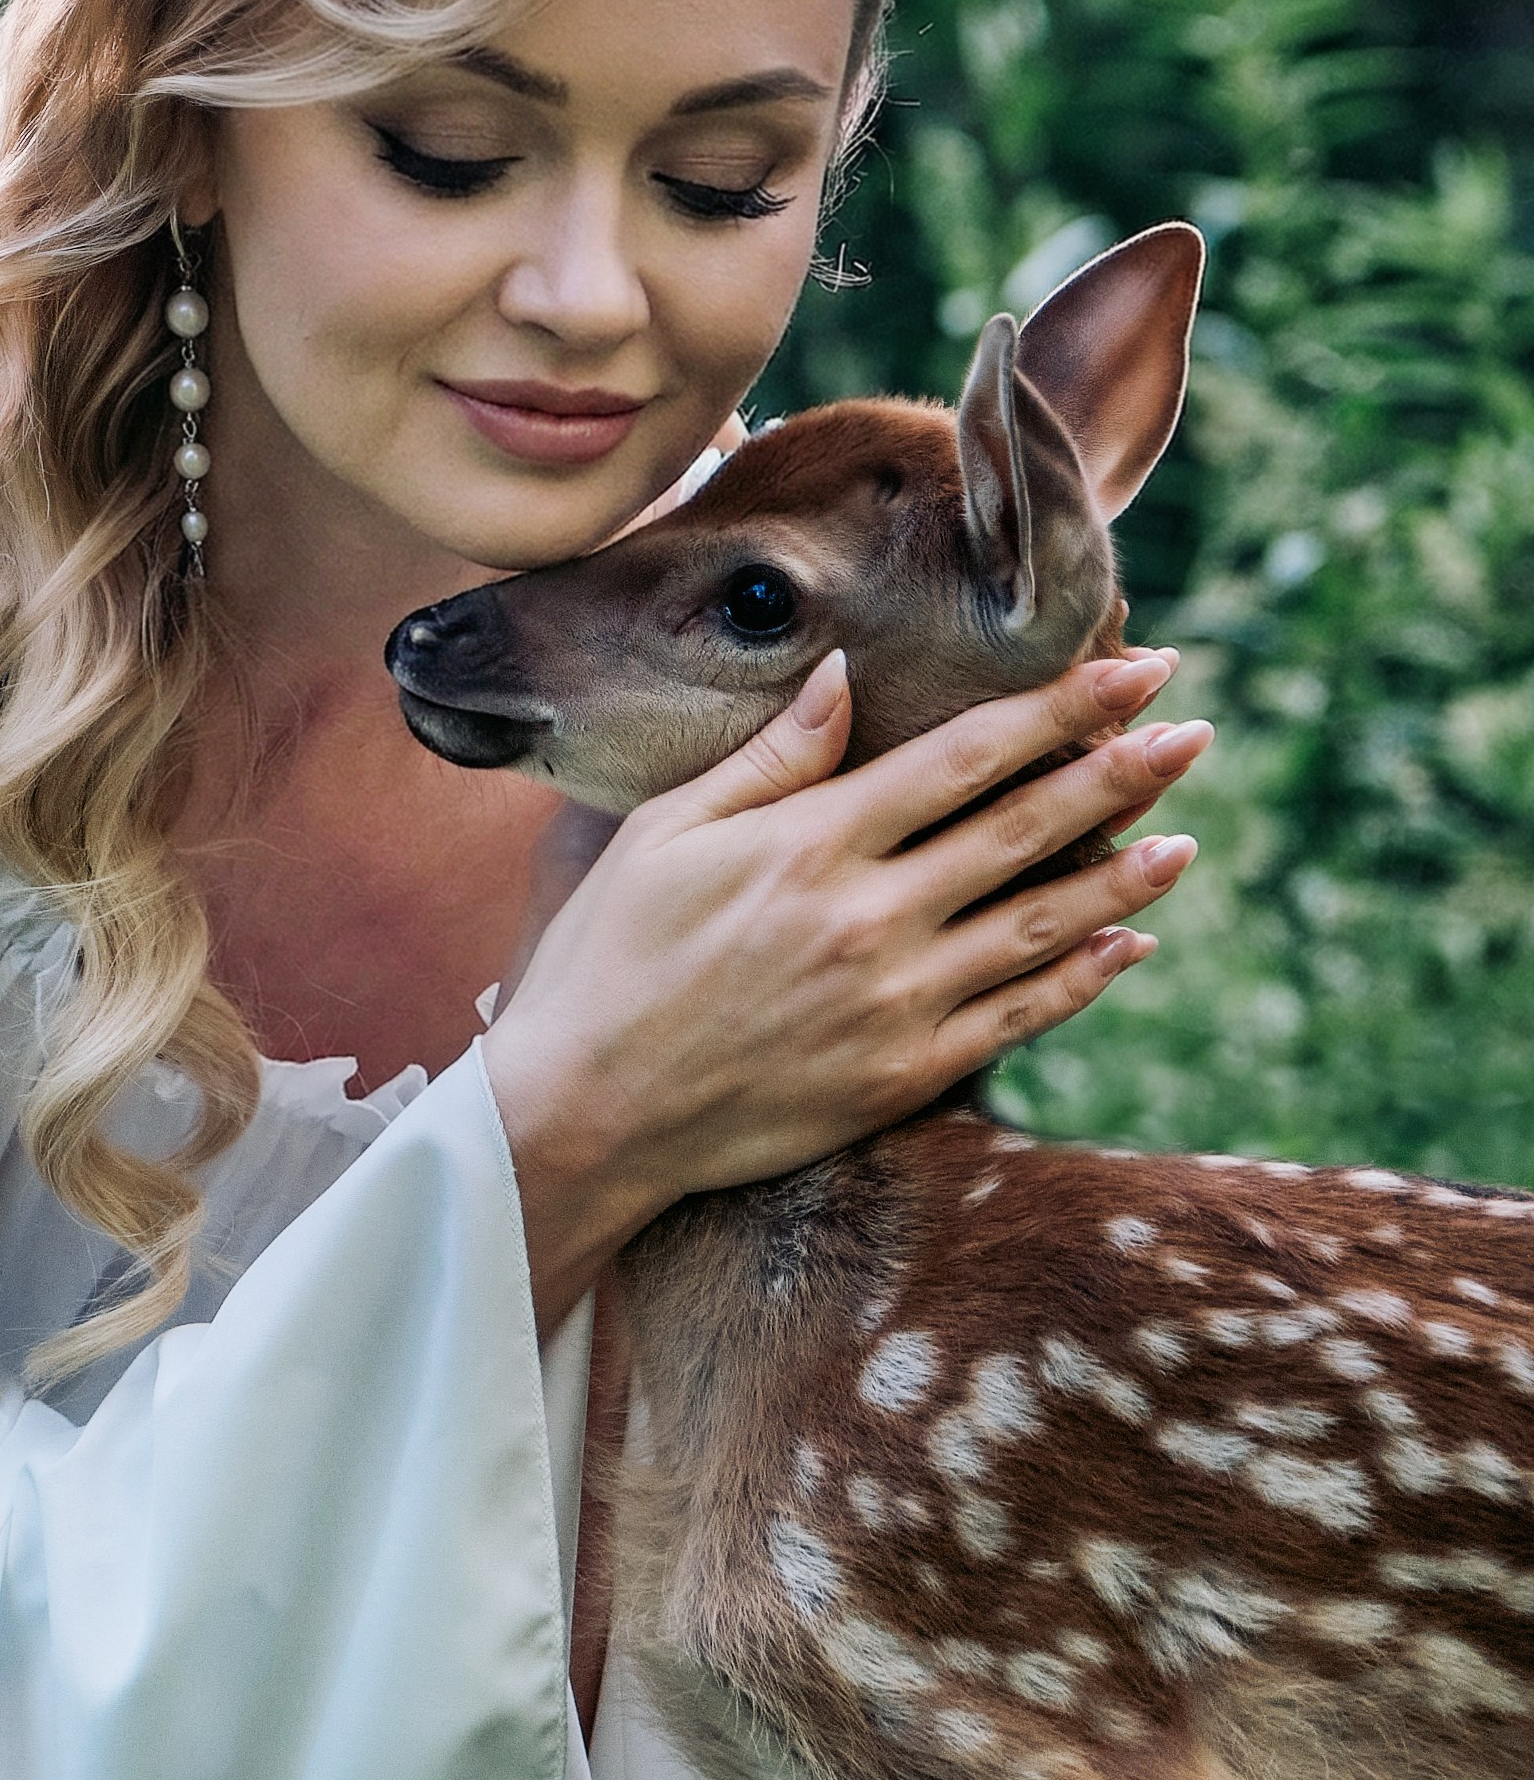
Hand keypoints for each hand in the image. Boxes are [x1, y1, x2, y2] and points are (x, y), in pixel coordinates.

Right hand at [481, 648, 1207, 1334]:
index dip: (1063, 707)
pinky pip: (1022, 1017)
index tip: (1137, 668)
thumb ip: (770, 755)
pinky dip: (1085, 975)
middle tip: (1193, 729)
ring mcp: (897, 1003)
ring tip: (1185, 834)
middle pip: (1027, 827)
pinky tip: (1130, 941)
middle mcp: (871, 917)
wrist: (587, 1112)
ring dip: (1125, 874)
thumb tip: (847, 673)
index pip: (969, 756)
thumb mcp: (666, 833)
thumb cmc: (610, 957)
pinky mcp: (904, 1075)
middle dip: (1121, 770)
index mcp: (813, 843)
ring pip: (1043, 923)